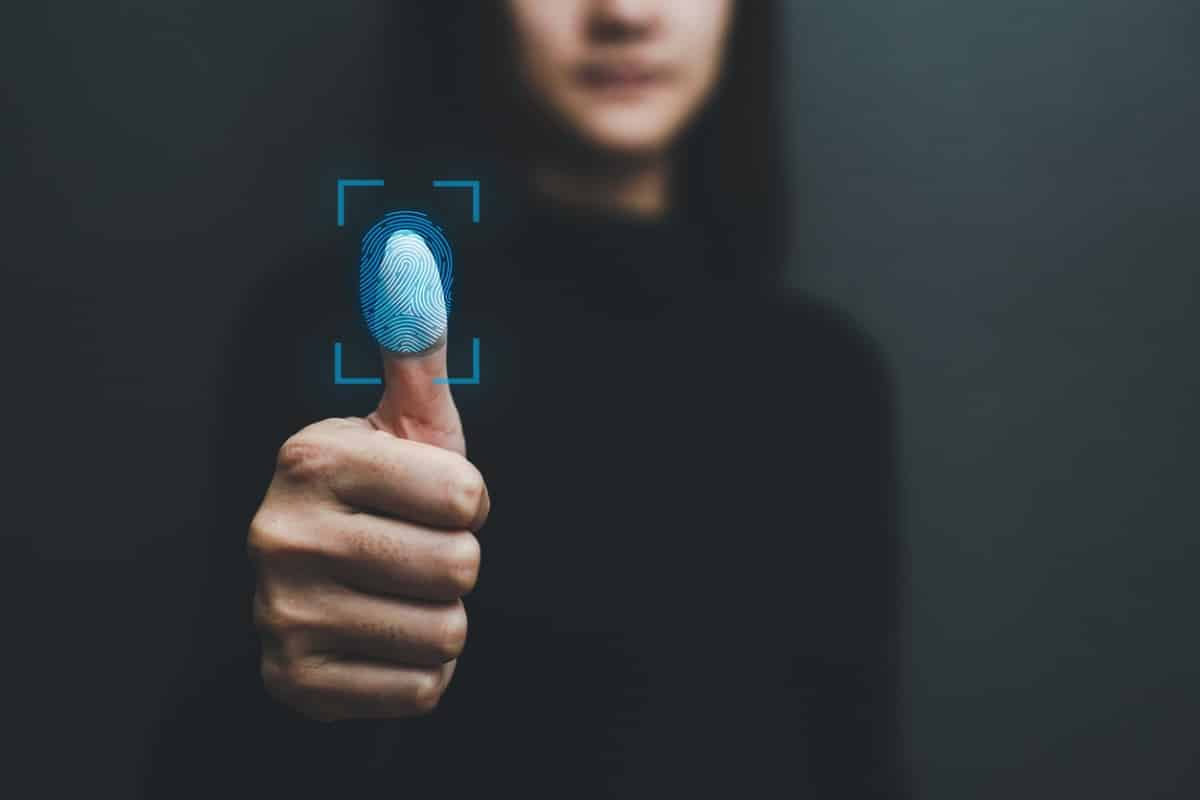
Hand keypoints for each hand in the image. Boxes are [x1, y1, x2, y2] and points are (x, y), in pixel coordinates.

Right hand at [247, 336, 489, 720]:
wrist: (316, 587)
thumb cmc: (379, 495)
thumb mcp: (402, 422)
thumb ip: (415, 345)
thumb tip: (408, 253)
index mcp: (312, 458)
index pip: (468, 497)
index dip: (466, 501)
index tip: (429, 499)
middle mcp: (282, 535)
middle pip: (459, 568)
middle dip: (454, 561)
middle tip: (413, 549)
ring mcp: (282, 614)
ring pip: (445, 633)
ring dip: (439, 617)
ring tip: (399, 591)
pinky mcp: (296, 680)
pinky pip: (420, 689)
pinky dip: (417, 670)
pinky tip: (384, 635)